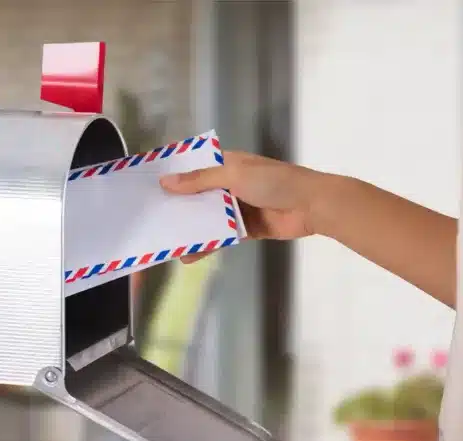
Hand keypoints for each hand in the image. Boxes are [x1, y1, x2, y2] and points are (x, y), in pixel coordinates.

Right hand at [159, 151, 322, 262]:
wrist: (313, 206)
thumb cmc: (275, 182)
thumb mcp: (234, 175)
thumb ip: (200, 180)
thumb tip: (166, 182)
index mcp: (228, 163)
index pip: (195, 166)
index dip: (174, 174)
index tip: (149, 184)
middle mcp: (230, 183)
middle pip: (198, 194)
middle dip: (178, 205)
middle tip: (151, 217)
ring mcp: (238, 207)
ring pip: (208, 218)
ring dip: (190, 228)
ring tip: (166, 240)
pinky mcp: (246, 228)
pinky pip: (221, 236)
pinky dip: (207, 245)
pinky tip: (189, 255)